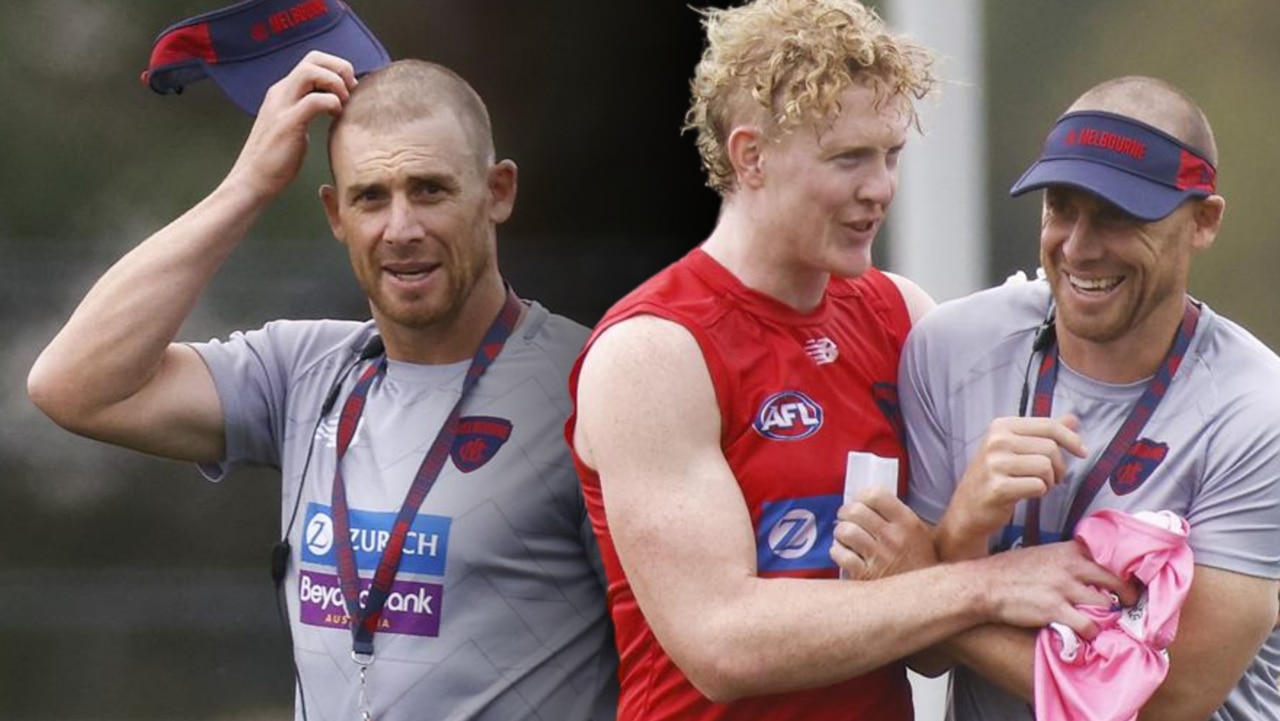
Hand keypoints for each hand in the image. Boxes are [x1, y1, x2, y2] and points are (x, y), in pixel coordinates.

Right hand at [224, 51, 357, 198]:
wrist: (252, 181)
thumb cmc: (276, 160)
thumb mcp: (294, 125)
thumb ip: (307, 109)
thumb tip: (332, 105)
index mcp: (282, 91)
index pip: (312, 61)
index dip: (336, 68)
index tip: (350, 90)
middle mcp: (280, 93)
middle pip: (314, 58)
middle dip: (340, 69)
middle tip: (352, 92)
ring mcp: (281, 106)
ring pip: (311, 71)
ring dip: (336, 83)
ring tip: (344, 103)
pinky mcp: (287, 124)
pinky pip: (315, 100)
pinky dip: (332, 103)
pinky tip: (336, 117)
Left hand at [830, 487, 936, 579]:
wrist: (929, 599)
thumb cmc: (920, 566)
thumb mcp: (920, 534)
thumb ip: (897, 517)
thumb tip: (868, 502)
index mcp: (908, 523)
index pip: (875, 494)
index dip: (862, 497)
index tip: (861, 503)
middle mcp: (893, 537)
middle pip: (855, 510)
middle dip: (845, 513)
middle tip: (846, 519)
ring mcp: (879, 556)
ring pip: (845, 531)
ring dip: (840, 533)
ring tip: (845, 538)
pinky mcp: (866, 576)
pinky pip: (840, 554)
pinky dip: (837, 552)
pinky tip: (844, 554)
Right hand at [937, 414, 1086, 555]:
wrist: (968, 509)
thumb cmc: (995, 476)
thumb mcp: (1016, 448)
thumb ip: (1043, 433)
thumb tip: (1073, 419)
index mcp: (1001, 426)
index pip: (1048, 425)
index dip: (1071, 439)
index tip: (1082, 452)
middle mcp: (996, 441)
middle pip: (1050, 448)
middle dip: (1059, 466)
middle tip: (1053, 478)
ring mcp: (994, 464)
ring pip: (1045, 467)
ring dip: (1049, 481)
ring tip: (1038, 486)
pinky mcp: (998, 487)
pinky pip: (1037, 486)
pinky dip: (1039, 492)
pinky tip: (1028, 494)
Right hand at [974, 540, 1137, 639]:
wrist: (984, 585)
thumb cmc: (1010, 571)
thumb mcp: (1042, 554)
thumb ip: (1067, 560)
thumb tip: (1088, 571)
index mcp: (1069, 550)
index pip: (1110, 557)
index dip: (1124, 571)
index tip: (1128, 582)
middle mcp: (1071, 566)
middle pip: (1117, 581)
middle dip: (1128, 596)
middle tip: (1129, 606)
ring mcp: (1064, 588)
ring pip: (1106, 605)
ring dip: (1109, 617)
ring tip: (1106, 623)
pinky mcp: (1055, 609)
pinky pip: (1088, 625)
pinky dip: (1091, 633)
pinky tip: (1085, 634)